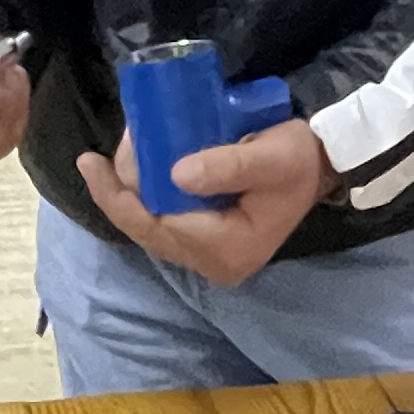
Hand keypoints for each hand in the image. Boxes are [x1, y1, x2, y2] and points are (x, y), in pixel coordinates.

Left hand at [77, 116, 335, 285]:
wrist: (321, 165)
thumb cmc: (298, 158)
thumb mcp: (271, 155)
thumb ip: (226, 165)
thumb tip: (174, 174)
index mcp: (228, 249)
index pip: (159, 228)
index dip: (121, 198)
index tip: (93, 164)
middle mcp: (213, 262)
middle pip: (147, 230)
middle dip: (119, 191)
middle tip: (100, 154)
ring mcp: (208, 254)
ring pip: (150, 226)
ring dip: (128, 191)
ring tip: (119, 152)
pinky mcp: (205, 240)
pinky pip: (161, 221)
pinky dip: (143, 195)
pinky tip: (132, 169)